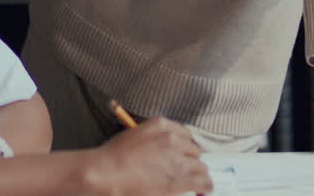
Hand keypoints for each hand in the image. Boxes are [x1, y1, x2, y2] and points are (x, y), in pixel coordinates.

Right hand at [85, 117, 211, 195]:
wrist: (107, 171)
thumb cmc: (113, 155)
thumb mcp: (133, 134)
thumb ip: (152, 137)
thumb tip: (163, 150)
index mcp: (161, 125)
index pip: (185, 134)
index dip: (185, 147)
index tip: (184, 154)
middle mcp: (172, 139)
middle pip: (193, 150)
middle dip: (191, 160)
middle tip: (187, 170)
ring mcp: (176, 159)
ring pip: (199, 166)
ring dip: (199, 173)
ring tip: (200, 181)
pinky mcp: (178, 179)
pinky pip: (201, 181)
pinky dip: (206, 185)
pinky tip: (206, 189)